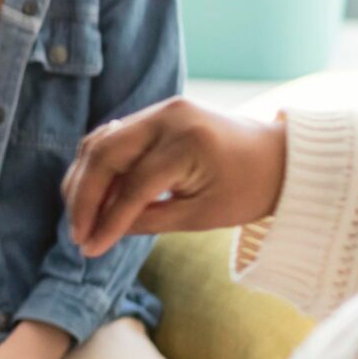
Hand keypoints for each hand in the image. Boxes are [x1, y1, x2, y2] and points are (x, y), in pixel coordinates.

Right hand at [63, 99, 288, 256]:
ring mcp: (159, 110)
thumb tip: (100, 234)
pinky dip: (96, 167)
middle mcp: (168, 117)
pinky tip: (92, 194)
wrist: (280, 156)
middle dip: (82, 197)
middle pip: (104, 155)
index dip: (106, 220)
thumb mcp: (201, 216)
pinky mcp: (154, 114)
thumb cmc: (248, 189)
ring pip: (99, 143)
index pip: (132, 185)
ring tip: (79, 217)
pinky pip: (110, 138)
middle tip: (76, 234)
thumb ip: (147, 221)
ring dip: (82, 181)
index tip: (89, 248)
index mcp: (187, 143)